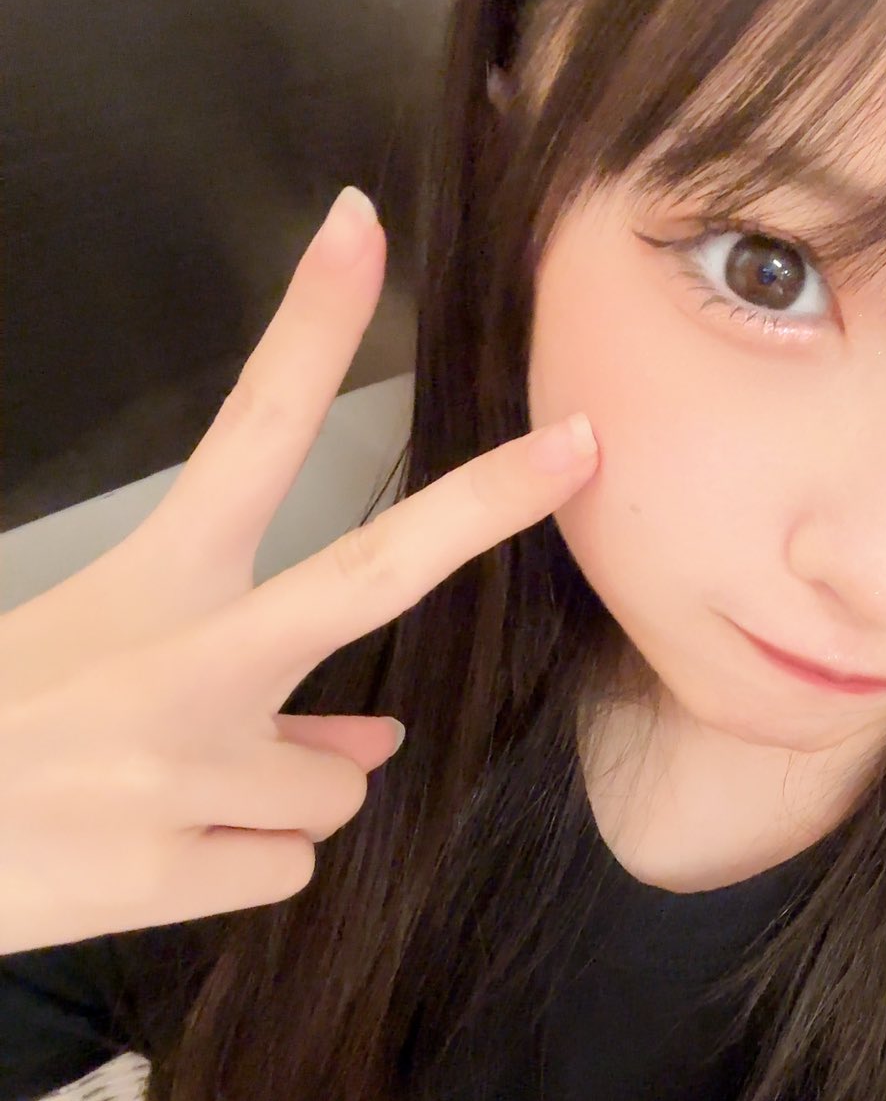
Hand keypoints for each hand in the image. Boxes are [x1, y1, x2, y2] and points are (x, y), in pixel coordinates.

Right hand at [0, 187, 597, 955]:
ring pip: (333, 787)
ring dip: (273, 797)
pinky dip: (236, 864)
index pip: (245, 430)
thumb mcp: (87, 662)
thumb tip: (378, 739)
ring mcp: (189, 769)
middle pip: (375, 573)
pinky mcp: (179, 870)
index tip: (364, 231)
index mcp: (148, 582)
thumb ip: (241, 687)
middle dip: (486, 503)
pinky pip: (287, 866)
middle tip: (582, 445)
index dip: (309, 327)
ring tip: (156, 800)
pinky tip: (149, 855)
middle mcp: (184, 663)